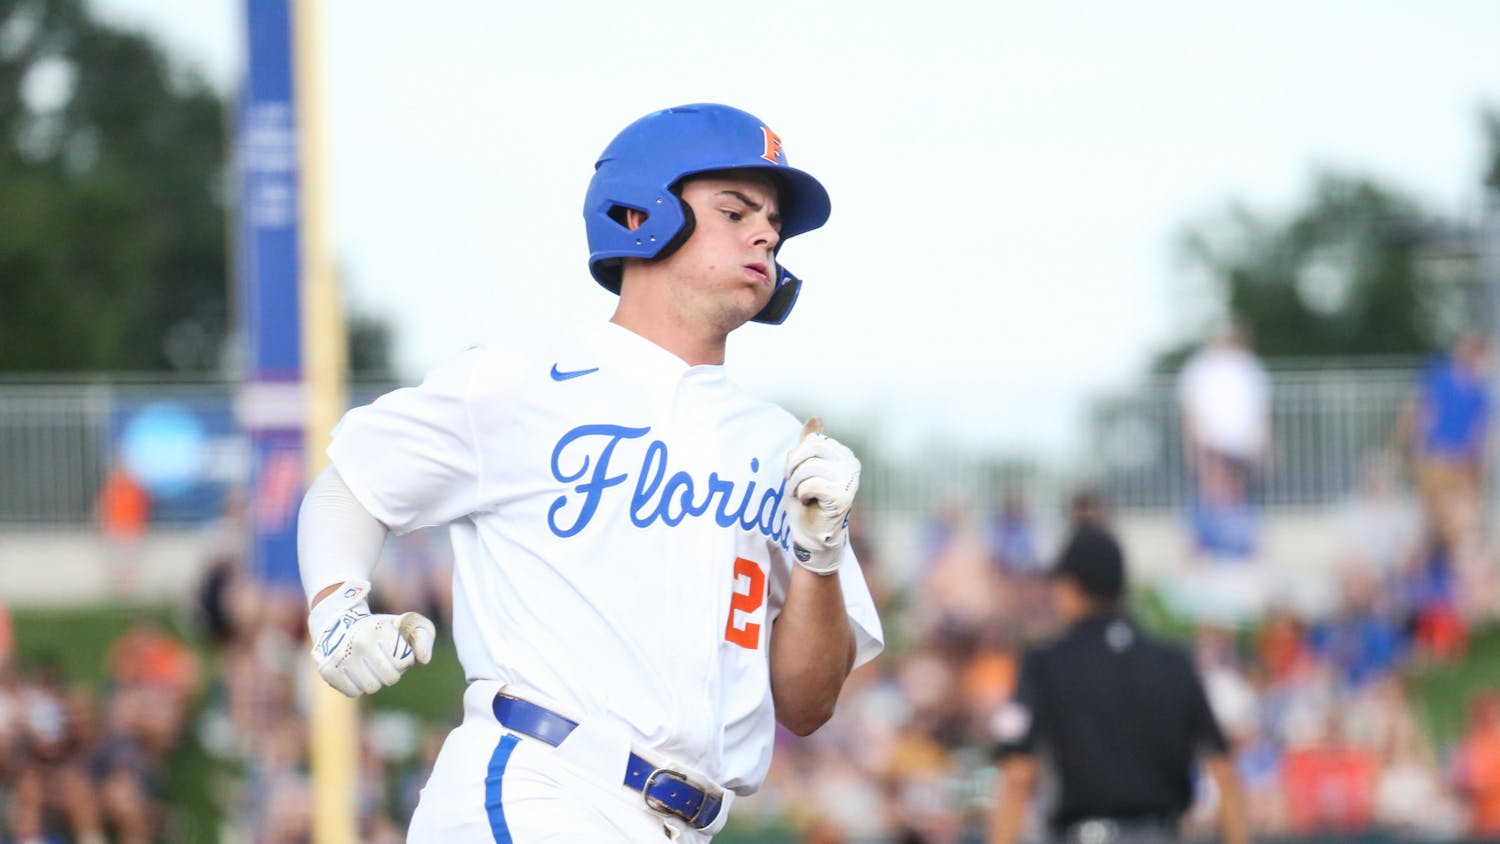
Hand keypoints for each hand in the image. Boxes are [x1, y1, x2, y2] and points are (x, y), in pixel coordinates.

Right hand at [308, 580, 434, 696]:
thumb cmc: (381, 628)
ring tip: (369, 665)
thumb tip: (424, 659)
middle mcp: (359, 641)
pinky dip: (358, 686)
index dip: (404, 660)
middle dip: (391, 672)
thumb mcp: (406, 624)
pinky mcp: (328, 670)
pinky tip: (355, 671)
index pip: (405, 661)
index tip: (396, 651)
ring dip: (374, 680)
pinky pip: (353, 693)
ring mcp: (341, 656)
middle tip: (383, 660)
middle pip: (390, 678)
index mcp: (379, 628)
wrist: (340, 622)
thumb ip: (424, 636)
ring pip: (371, 688)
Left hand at [784, 417, 860, 574]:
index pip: (813, 441)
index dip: (796, 456)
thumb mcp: (803, 467)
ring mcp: (850, 480)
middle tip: (793, 483)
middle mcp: (851, 464)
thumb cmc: (807, 502)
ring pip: (810, 467)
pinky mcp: (843, 496)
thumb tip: (815, 418)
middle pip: (812, 448)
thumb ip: (808, 444)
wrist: (811, 535)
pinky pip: (811, 484)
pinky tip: (808, 501)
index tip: (794, 474)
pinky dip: (802, 493)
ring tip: (801, 494)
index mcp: (844, 455)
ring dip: (796, 483)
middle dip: (794, 466)